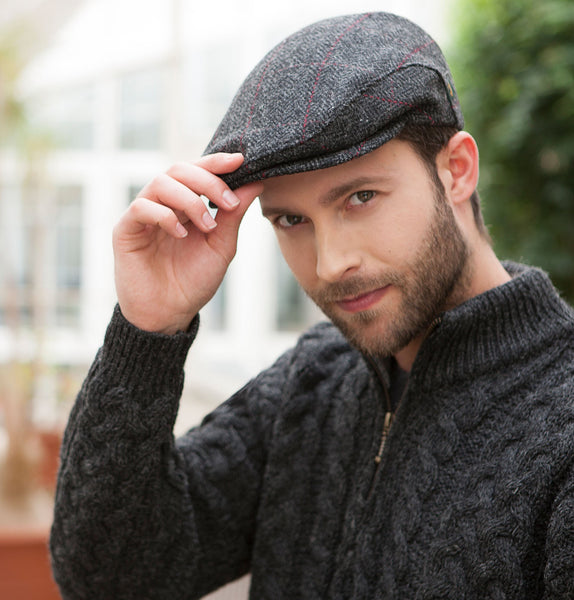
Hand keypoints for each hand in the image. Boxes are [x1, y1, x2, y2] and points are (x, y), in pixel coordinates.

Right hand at [113, 153, 262, 333]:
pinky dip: (164, 216)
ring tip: (206, 226)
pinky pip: (141, 207)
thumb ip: (233, 215)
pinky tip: (180, 234)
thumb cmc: (194, 281)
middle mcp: (163, 205)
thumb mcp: (221, 246)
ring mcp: (143, 216)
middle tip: (227, 202)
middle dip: (207, 180)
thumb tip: (256, 181)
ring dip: (189, 200)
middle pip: (178, 169)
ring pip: (160, 183)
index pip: (197, 171)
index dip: (216, 162)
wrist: (169, 314)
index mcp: (185, 205)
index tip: (240, 161)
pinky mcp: (125, 230)